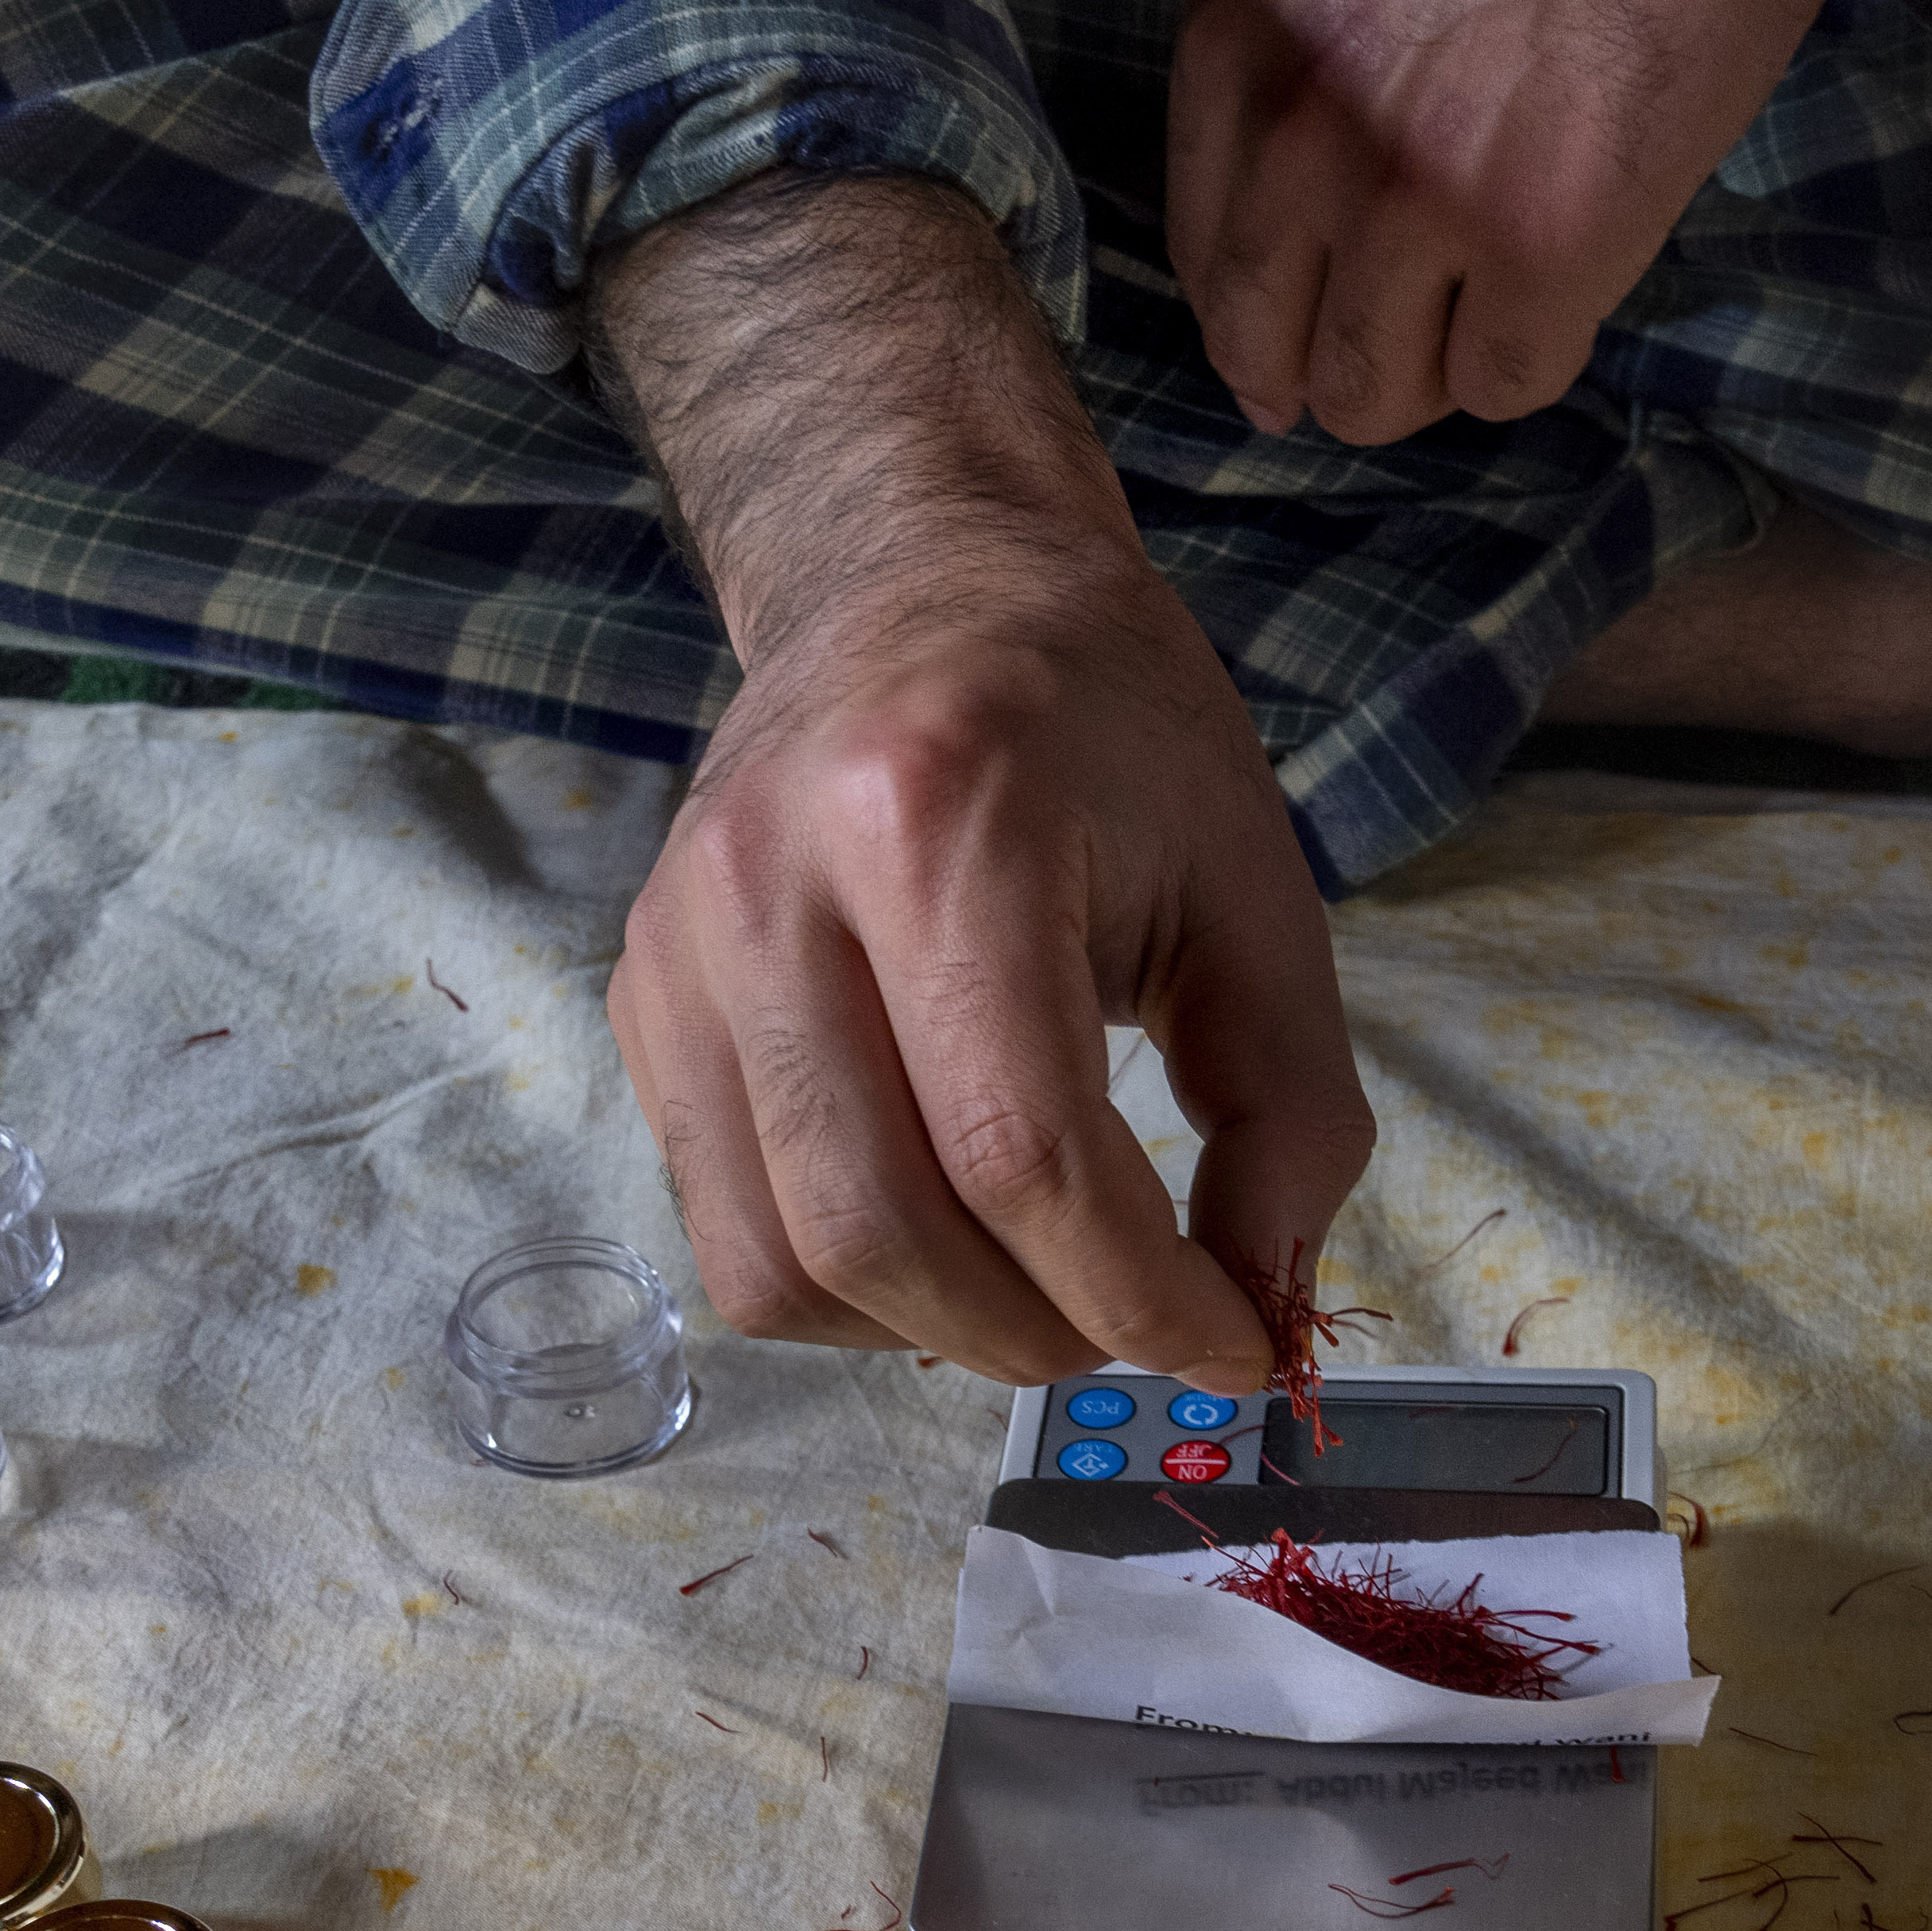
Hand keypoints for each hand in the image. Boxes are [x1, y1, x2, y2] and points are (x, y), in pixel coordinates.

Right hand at [594, 172, 1370, 1380]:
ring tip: (1043, 1292)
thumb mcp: (1256, 889)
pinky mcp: (642, 998)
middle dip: (1040, 1335)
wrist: (921, 582)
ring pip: (783, 1264)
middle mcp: (774, 885)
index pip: (1022, 1151)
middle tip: (1138, 1328)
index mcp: (939, 820)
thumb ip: (1289, 1111)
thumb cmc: (1110, 730)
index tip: (1235, 1348)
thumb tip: (1261, 1312)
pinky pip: (726, 1232)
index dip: (1140, 1295)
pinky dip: (850, 1289)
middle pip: (885, 1229)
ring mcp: (681, 945)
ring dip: (937, 1335)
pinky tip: (943, 1236)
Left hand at [1168, 0, 1931, 444]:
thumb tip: (1283, 267)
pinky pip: (1503, 385)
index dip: (1273, 316)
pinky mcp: (1540, 246)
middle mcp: (1301, 128)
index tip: (1333, 314)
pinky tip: (1580, 261)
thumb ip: (1295, 82)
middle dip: (1347, 366)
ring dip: (1442, 366)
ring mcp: (1414, 196)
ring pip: (1378, 395)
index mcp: (1237, 41)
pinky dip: (1542, 350)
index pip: (1206, 262)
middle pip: (1272, 356)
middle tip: (1429, 325)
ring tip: (1508, 283)